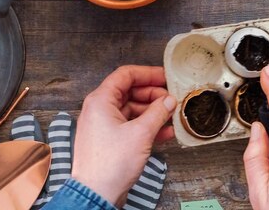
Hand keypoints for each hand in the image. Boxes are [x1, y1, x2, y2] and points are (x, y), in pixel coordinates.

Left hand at [71, 65, 176, 205]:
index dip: (148, 74)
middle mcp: (99, 110)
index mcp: (101, 101)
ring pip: (132, 109)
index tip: (165, 77)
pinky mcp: (110, 140)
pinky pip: (131, 125)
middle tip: (171, 99)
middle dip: (153, 95)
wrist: (97, 193)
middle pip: (130, 92)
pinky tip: (164, 132)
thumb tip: (168, 100)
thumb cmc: (109, 165)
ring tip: (171, 116)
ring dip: (153, 112)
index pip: (125, 75)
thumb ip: (158, 112)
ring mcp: (104, 125)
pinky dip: (147, 126)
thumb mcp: (141, 133)